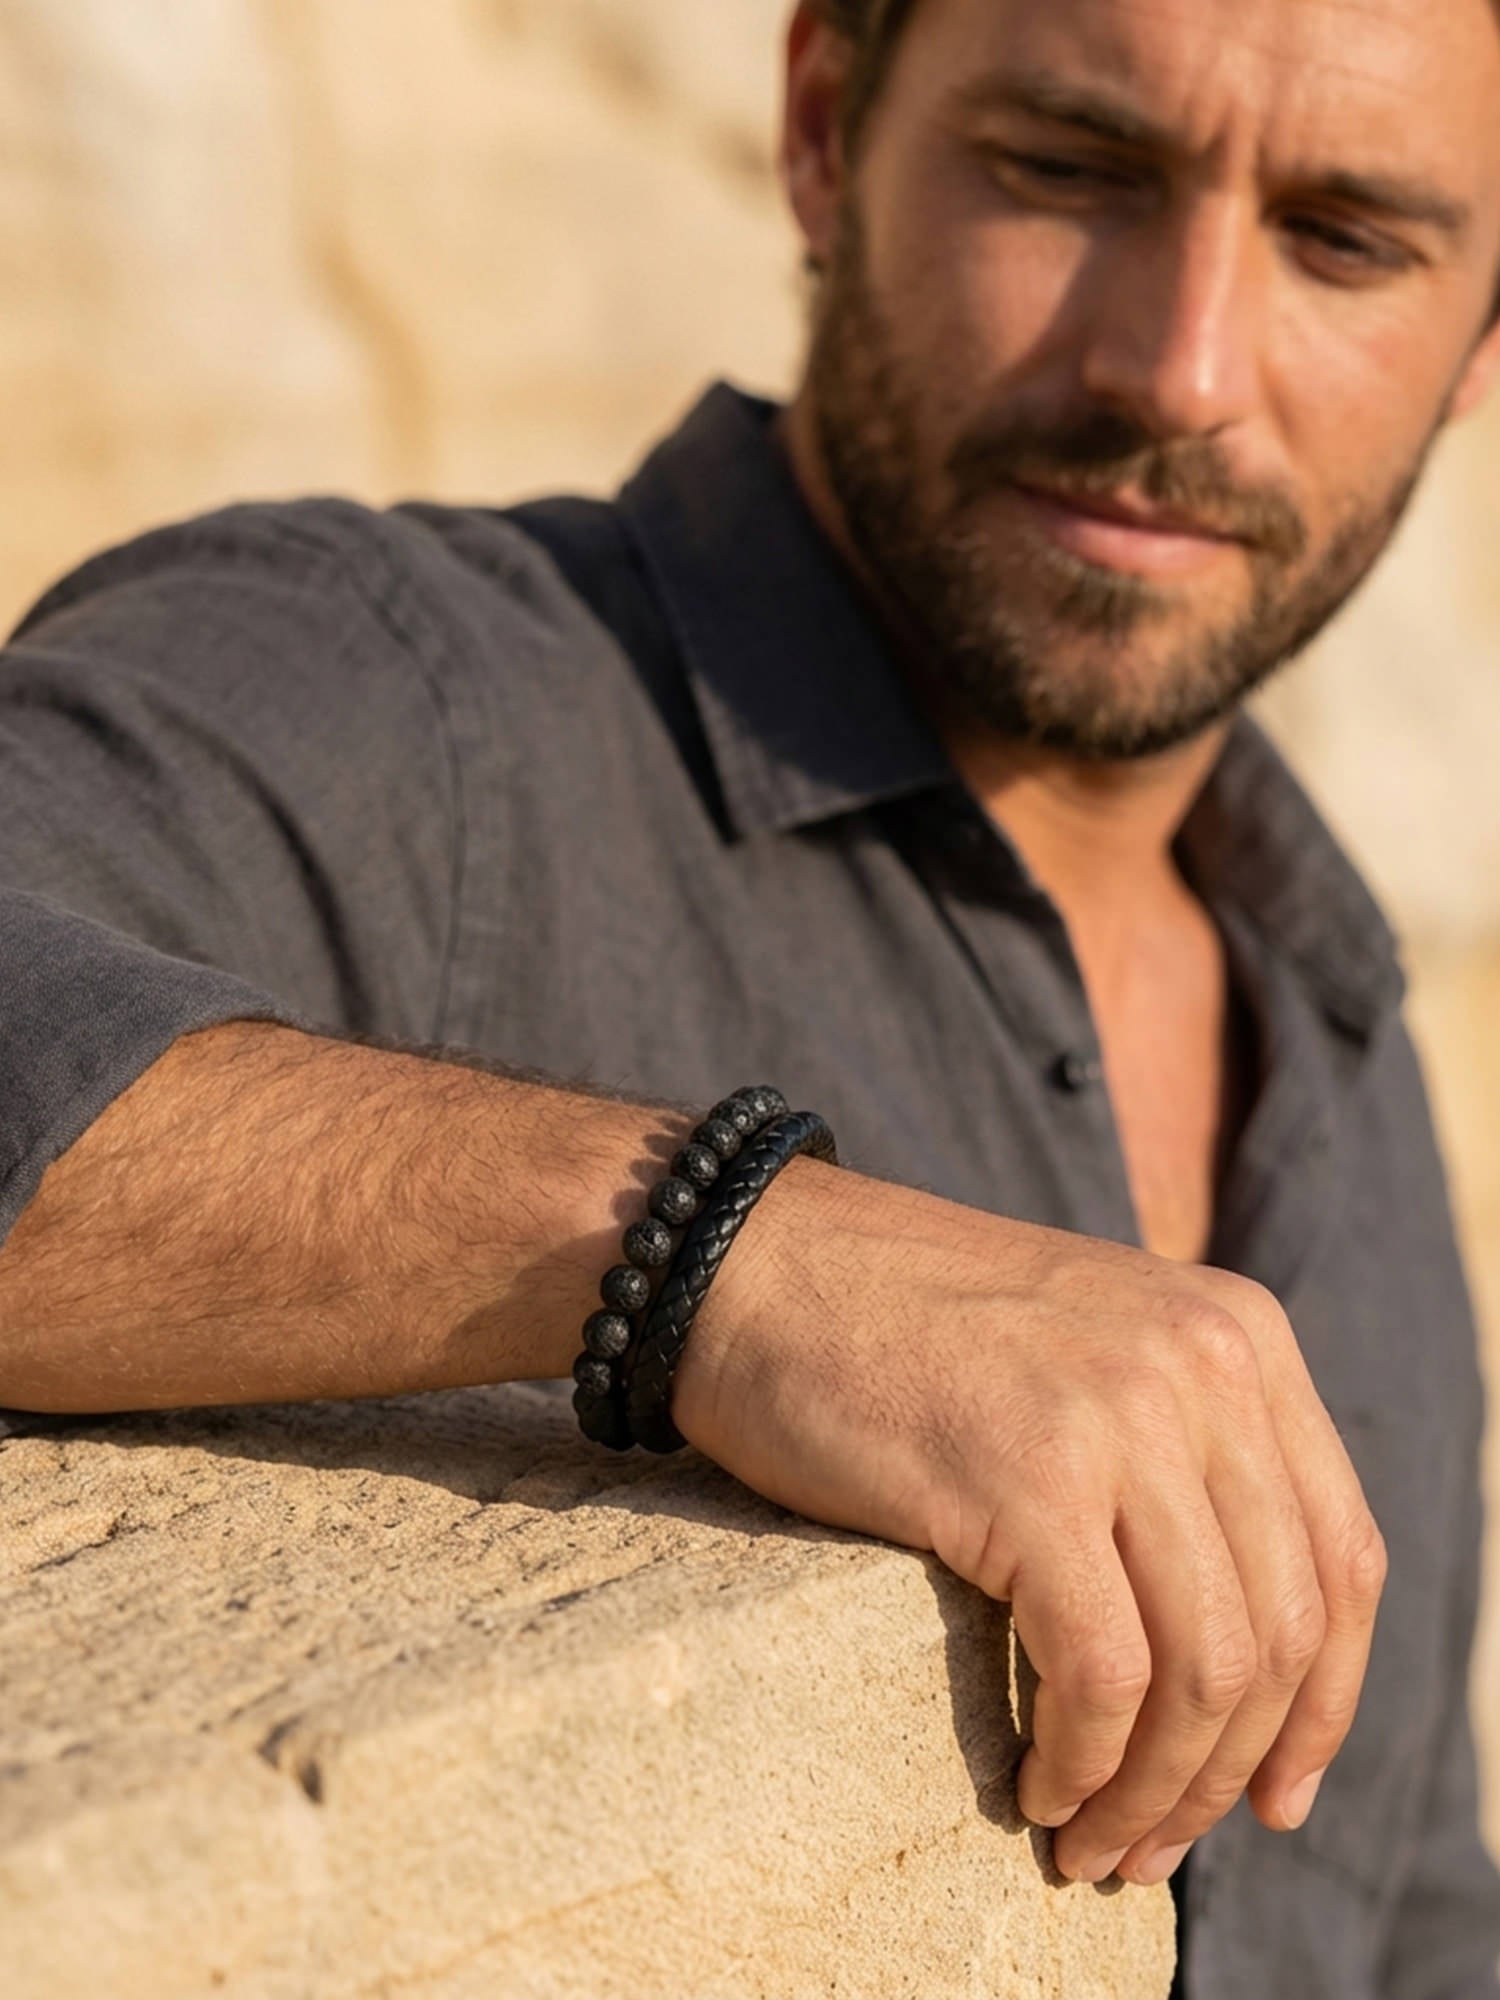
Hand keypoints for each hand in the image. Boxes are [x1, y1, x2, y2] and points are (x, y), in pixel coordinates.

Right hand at [674, 1156, 1385, 1886]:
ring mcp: (1119, 1415)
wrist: (756, 1262)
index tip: (1276, 1795)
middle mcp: (1203, 1364)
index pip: (1344, 1556)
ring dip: (1155, 1791)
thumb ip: (1186, 1451)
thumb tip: (1242, 1660)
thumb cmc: (901, 1325)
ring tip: (1096, 1847)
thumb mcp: (1095, 1348)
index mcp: (1239, 1332)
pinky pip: (1102, 1676)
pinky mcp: (1027, 1477)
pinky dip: (1083, 1763)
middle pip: (1283, 1629)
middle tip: (1158, 1847)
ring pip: (1204, 1670)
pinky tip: (1039, 1791)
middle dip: (1229, 1771)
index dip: (1327, 1703)